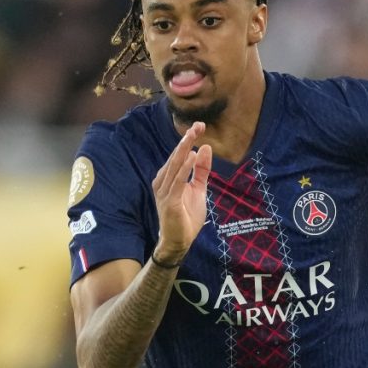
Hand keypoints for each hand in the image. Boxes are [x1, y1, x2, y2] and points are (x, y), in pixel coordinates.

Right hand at [151, 122, 212, 265]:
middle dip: (187, 140)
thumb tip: (205, 148)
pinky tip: (191, 156)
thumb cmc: (186, 215)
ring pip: (175, 166)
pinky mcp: (169, 201)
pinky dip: (184, 168)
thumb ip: (200, 170)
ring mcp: (164, 191)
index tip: (200, 126)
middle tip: (198, 126)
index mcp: (168, 177)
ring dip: (184, 149)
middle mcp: (163, 181)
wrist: (180, 241)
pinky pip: (177, 181)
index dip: (188, 140)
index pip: (178, 155)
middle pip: (176, 157)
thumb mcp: (198, 188)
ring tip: (193, 135)